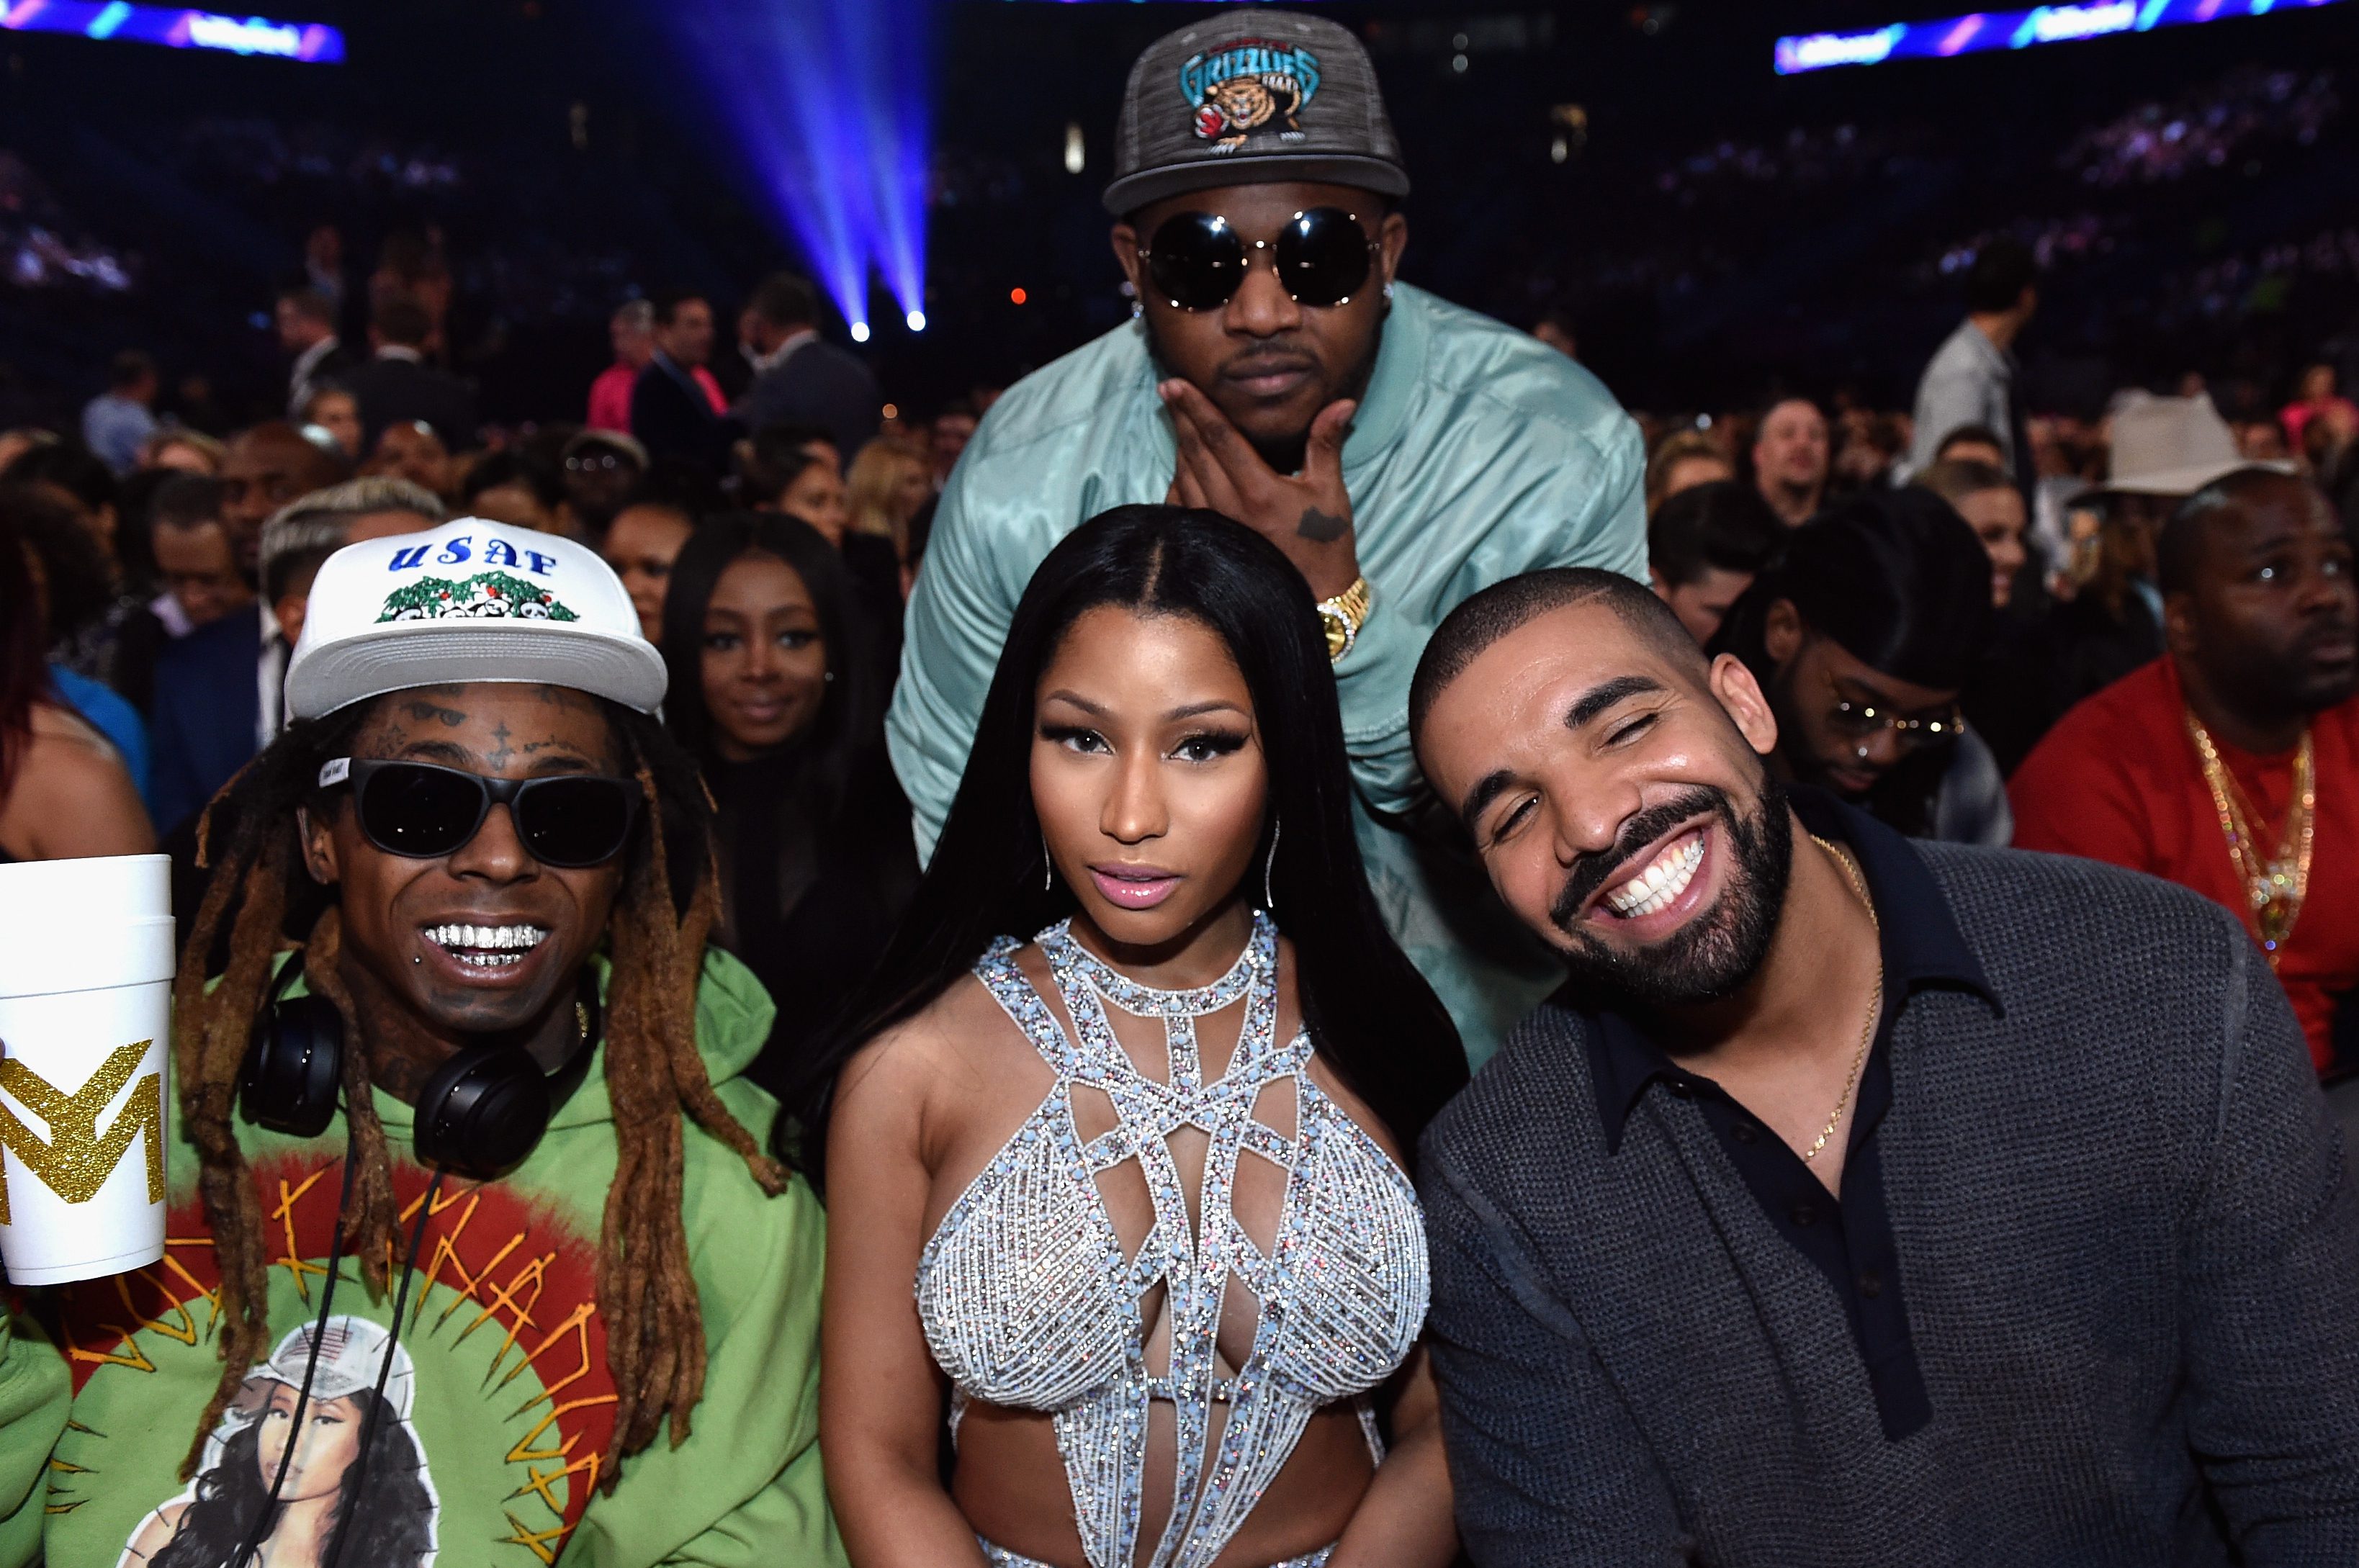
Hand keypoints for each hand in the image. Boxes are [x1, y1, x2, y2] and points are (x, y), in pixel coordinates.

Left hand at [1160, 379, 1360, 600]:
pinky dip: (1177, 481)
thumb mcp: (1330, 491)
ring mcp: (1215, 526)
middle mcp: (1230, 507)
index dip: (1196, 407)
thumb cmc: (1326, 544)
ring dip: (1179, 445)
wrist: (1317, 598)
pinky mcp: (1209, 541)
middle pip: (1195, 451)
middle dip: (1181, 417)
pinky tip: (1179, 467)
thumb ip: (1325, 443)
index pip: (1220, 437)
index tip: (1176, 384)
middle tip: (1169, 390)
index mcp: (1259, 490)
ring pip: (1184, 475)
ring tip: (1177, 419)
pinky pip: (1181, 504)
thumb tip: (1341, 402)